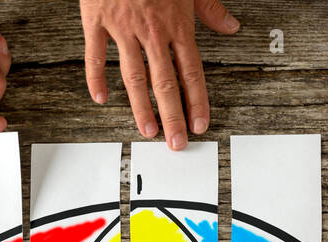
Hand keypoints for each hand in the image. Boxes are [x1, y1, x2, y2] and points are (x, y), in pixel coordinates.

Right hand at [81, 0, 239, 148]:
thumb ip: (210, 9)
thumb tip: (231, 27)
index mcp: (176, 23)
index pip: (191, 71)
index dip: (197, 100)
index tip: (200, 124)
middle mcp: (152, 30)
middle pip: (165, 81)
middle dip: (173, 115)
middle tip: (176, 142)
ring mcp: (123, 27)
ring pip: (133, 75)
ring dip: (141, 106)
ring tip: (148, 129)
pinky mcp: (96, 20)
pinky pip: (95, 54)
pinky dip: (96, 77)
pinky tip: (101, 98)